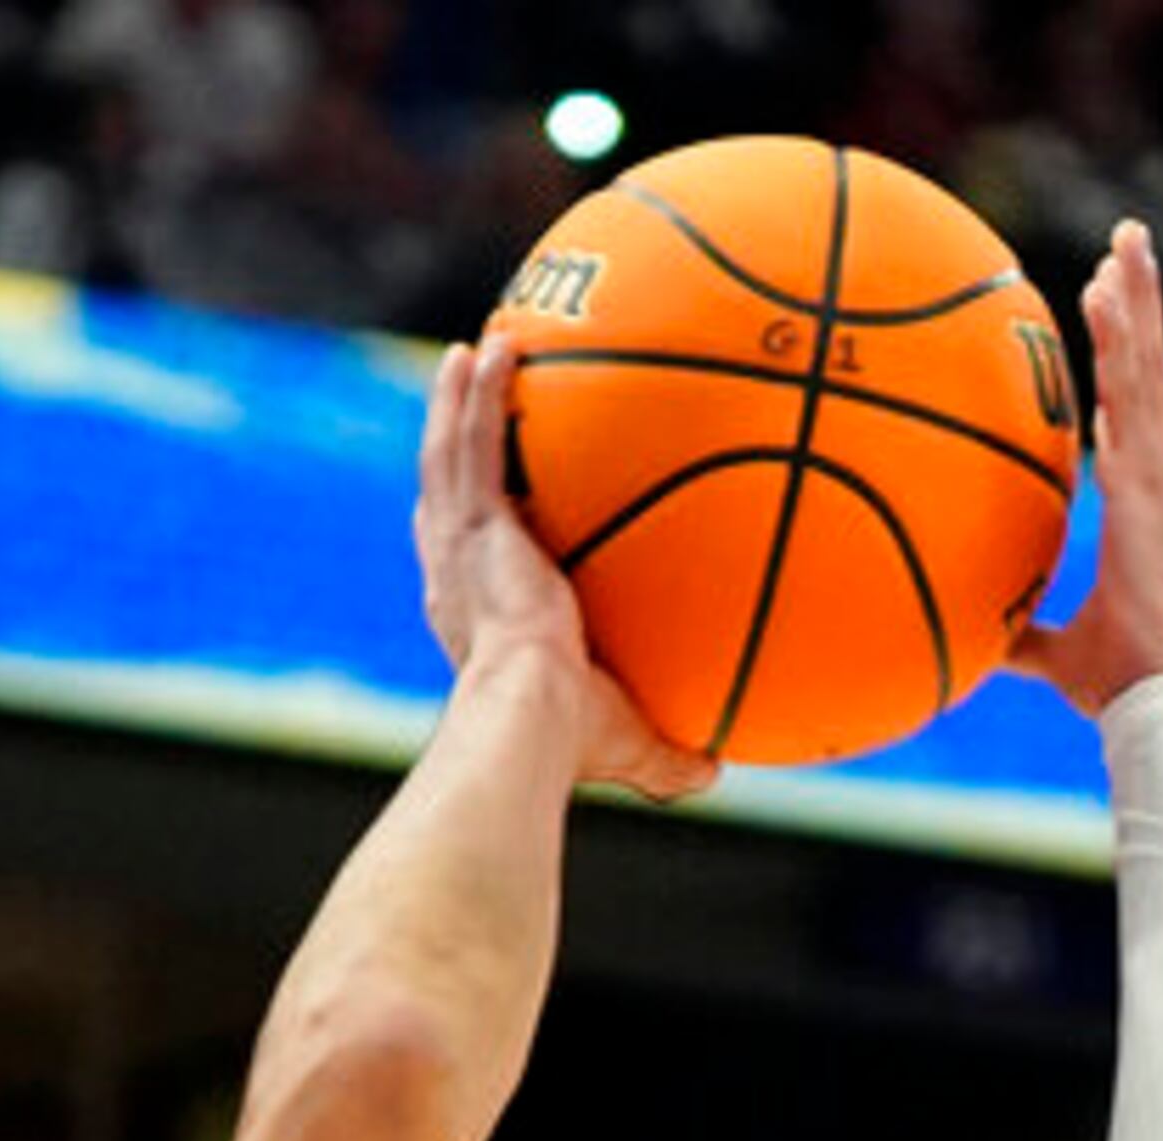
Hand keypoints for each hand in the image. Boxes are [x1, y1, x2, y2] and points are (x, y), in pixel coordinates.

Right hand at [417, 331, 717, 803]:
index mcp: (476, 623)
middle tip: (464, 410)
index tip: (480, 509)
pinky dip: (481, 393)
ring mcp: (460, 546)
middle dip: (452, 450)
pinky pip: (476, 440)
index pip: (464, 567)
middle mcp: (457, 579)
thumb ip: (667, 754)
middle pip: (448, 497)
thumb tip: (714, 772)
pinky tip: (496, 347)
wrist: (530, 716)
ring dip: (456, 401)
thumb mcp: (625, 745)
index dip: (467, 534)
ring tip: (470, 354)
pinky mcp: (473, 523)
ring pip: (449, 455)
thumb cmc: (568, 741)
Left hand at [1010, 222, 1162, 716]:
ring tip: (1123, 244)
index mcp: (1152, 508)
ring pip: (1148, 373)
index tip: (1110, 307)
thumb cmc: (1122, 685)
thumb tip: (982, 640)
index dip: (1129, 361)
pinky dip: (1121, 348)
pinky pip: (1133, 402)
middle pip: (1153, 374)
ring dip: (1136, 306)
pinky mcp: (1151, 490)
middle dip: (1142, 306)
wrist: (1162, 703)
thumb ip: (1024, 637)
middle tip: (1126, 243)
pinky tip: (1104, 300)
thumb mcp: (1060, 655)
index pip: (1140, 416)